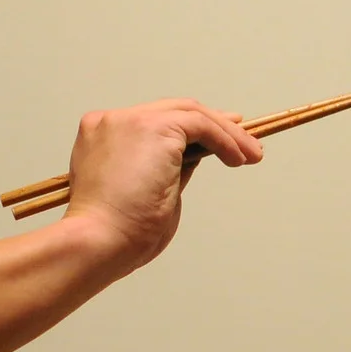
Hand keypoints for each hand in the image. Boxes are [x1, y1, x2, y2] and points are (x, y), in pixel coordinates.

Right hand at [60, 98, 263, 271]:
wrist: (98, 241)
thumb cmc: (118, 233)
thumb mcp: (149, 194)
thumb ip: (168, 170)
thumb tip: (195, 157)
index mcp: (102, 136)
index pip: (155, 122)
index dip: (191, 128)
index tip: (221, 137)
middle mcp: (112, 121)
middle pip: (173, 111)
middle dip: (215, 124)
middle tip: (245, 142)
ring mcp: (129, 120)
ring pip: (190, 112)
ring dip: (227, 133)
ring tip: (252, 155)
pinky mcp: (151, 127)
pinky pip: (199, 124)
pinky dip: (223, 138)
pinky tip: (238, 158)